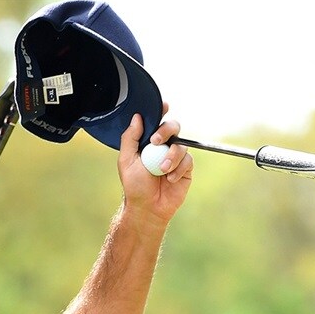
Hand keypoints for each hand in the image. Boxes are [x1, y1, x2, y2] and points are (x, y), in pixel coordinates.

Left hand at [117, 103, 192, 231]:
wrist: (147, 207)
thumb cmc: (135, 186)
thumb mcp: (126, 160)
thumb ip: (130, 138)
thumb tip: (137, 117)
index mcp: (148, 142)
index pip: (156, 121)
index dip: (162, 111)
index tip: (164, 106)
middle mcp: (164, 146)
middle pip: (173, 127)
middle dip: (166, 130)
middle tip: (156, 141)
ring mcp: (176, 157)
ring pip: (181, 145)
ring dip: (171, 156)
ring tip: (162, 170)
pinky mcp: (186, 168)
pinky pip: (188, 160)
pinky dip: (178, 169)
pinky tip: (170, 179)